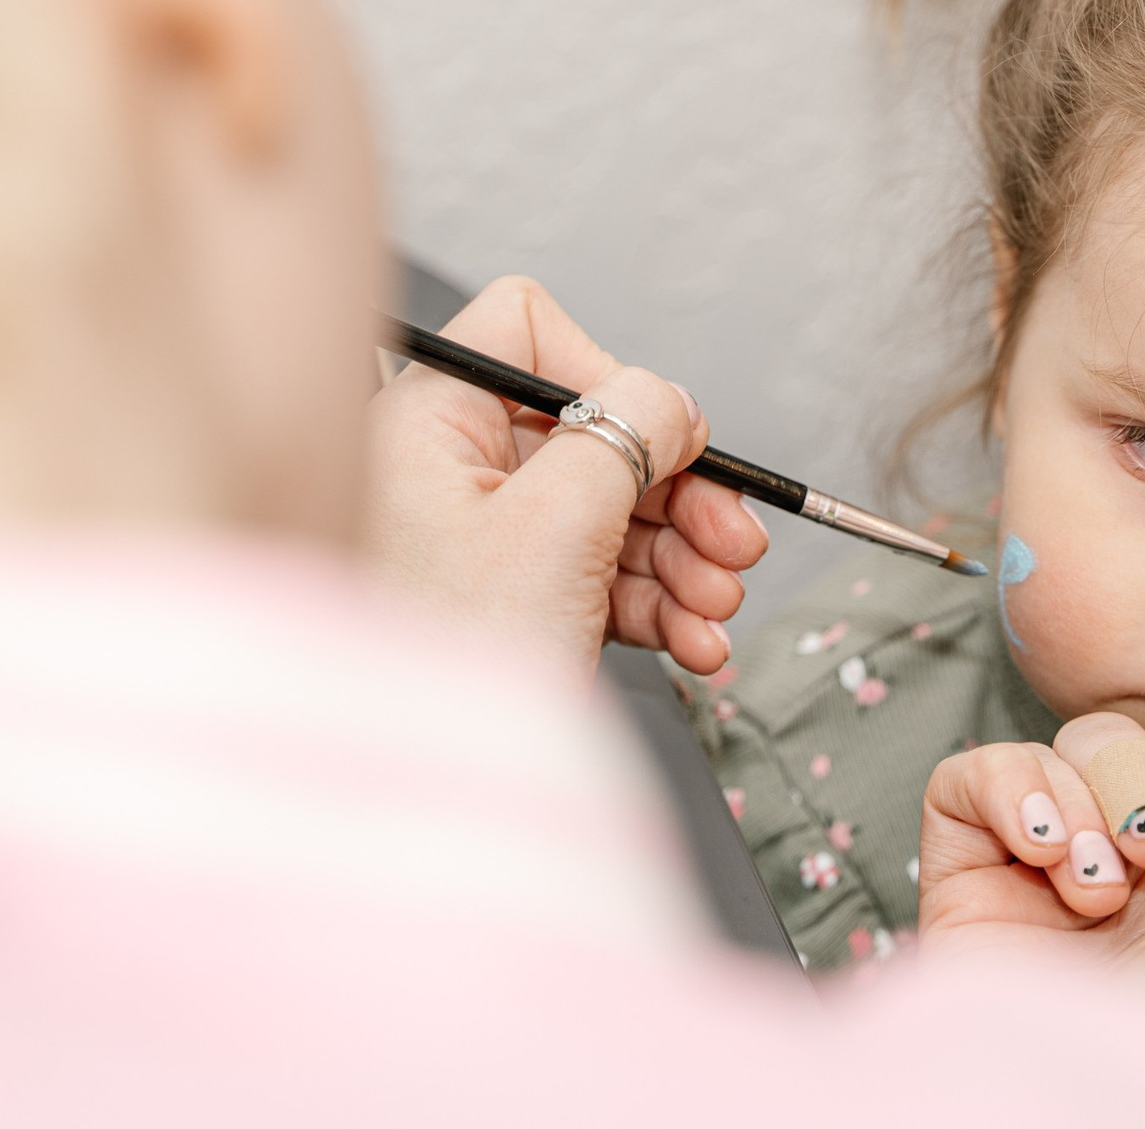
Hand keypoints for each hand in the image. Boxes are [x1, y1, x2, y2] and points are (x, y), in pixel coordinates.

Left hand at [362, 277, 768, 679]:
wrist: (411, 812)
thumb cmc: (445, 663)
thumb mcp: (552, 528)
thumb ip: (623, 438)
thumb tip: (669, 398)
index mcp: (429, 424)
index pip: (529, 332)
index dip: (610, 376)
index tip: (665, 440)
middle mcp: (449, 473)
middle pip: (595, 435)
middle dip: (678, 492)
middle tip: (733, 542)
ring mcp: (483, 546)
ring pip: (612, 513)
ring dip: (684, 559)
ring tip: (719, 611)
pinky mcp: (513, 608)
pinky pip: (603, 580)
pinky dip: (661, 606)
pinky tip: (698, 646)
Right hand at [917, 713, 1144, 1027]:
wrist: (1134, 1088)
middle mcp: (1104, 880)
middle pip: (1103, 747)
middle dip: (1131, 782)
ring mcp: (1026, 888)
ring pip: (1037, 760)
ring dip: (1075, 799)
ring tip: (1093, 886)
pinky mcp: (958, 894)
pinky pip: (961, 783)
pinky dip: (1005, 789)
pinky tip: (1044, 849)